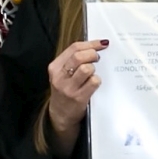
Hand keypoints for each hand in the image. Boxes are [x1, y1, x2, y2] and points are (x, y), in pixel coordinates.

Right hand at [45, 38, 108, 154]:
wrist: (60, 115)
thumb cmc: (65, 90)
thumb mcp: (63, 74)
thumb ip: (74, 61)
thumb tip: (95, 47)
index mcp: (55, 67)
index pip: (73, 48)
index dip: (90, 44)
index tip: (102, 44)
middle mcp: (59, 77)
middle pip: (79, 56)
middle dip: (93, 54)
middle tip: (97, 59)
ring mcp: (68, 88)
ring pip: (86, 69)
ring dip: (94, 69)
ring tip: (93, 73)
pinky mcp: (78, 98)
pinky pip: (93, 82)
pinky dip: (97, 80)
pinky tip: (94, 83)